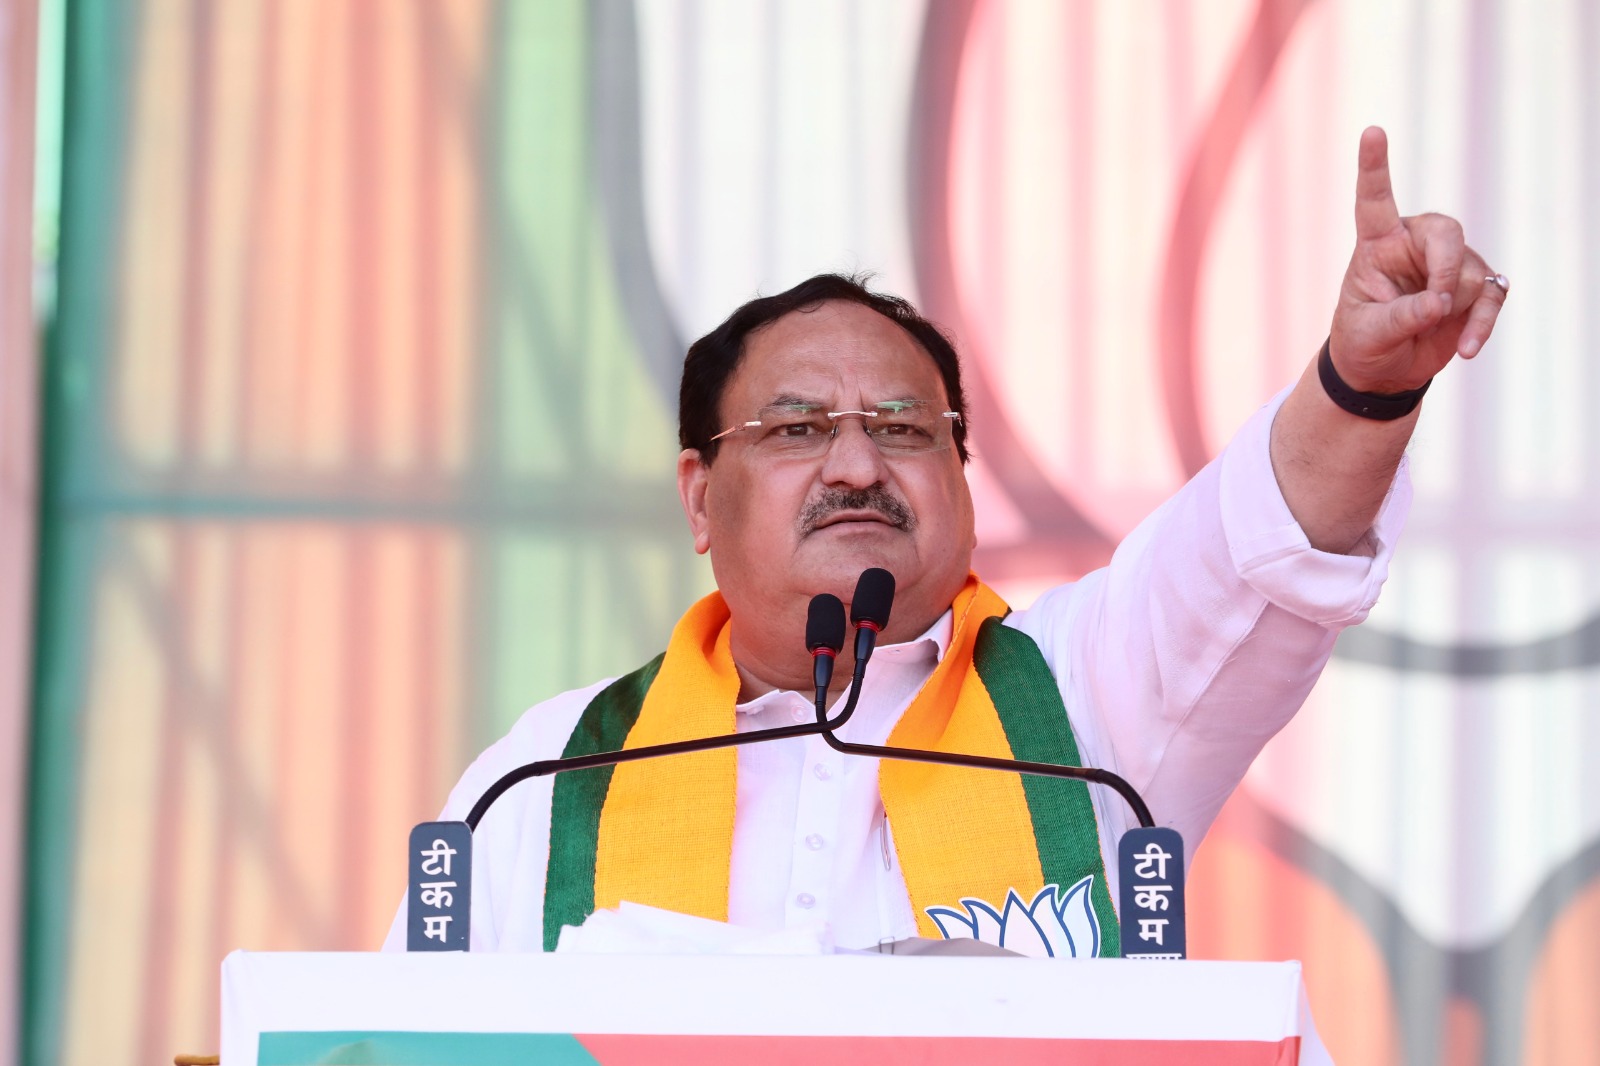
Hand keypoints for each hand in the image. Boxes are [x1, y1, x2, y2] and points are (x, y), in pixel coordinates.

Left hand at [1328, 126, 1507, 394]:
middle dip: (1447, 267)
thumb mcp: (1367, 333)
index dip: (1374, 166)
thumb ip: (1400, 316)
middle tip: (1437, 303)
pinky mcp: (1474, 288)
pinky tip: (1467, 349)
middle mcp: (1415, 245)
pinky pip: (1491, 296)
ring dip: (1456, 307)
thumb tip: (1440, 303)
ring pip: (1470, 271)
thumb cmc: (1363, 342)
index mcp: (1377, 244)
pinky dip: (1481, 324)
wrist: (1382, 371)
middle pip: (1446, 232)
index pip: (1375, 200)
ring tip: (1429, 330)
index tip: (1372, 131)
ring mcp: (1449, 264)